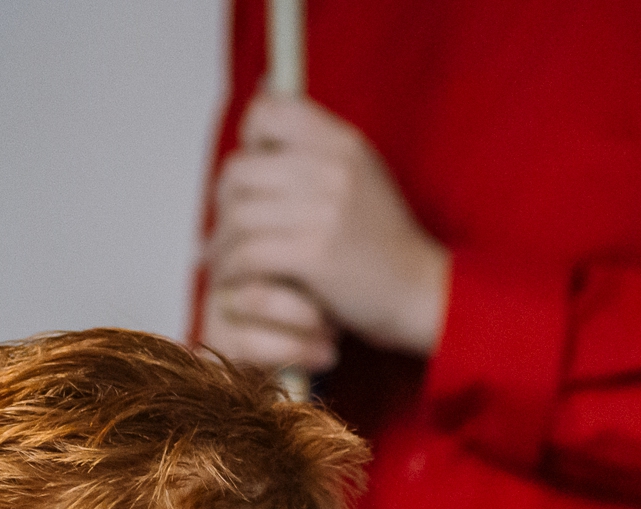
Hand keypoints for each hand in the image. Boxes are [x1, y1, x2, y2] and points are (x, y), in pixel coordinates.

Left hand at [205, 95, 451, 366]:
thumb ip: (314, 143)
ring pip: (237, 213)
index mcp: (342, 142)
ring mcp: (323, 211)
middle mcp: (332, 168)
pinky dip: (232, 269)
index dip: (249, 138)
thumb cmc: (381, 237)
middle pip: (239, 169)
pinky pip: (248, 254)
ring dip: (222, 241)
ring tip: (223, 256)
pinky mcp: (313, 254)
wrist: (418, 288)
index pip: (269, 111)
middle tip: (228, 224)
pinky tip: (235, 278)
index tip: (251, 169)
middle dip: (223, 200)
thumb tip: (265, 88)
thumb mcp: (359, 172)